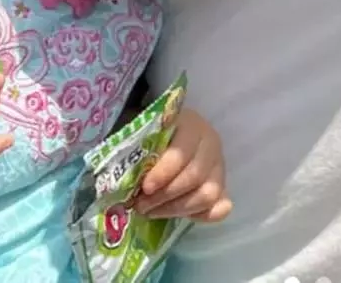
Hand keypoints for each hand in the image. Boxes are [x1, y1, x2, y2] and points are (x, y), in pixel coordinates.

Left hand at [136, 107, 231, 222]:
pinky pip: (221, 206)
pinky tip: (182, 216)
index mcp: (191, 125)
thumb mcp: (143, 134)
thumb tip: (118, 177)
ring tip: (153, 211)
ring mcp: (219, 167)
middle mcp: (210, 144)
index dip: (164, 171)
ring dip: (178, 209)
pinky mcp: (222, 186)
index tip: (144, 187)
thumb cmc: (152, 136)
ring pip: (208, 194)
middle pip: (195, 176)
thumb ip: (135, 149)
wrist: (169, 137)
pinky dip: (203, 215)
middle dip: (165, 196)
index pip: (183, 151)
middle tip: (141, 205)